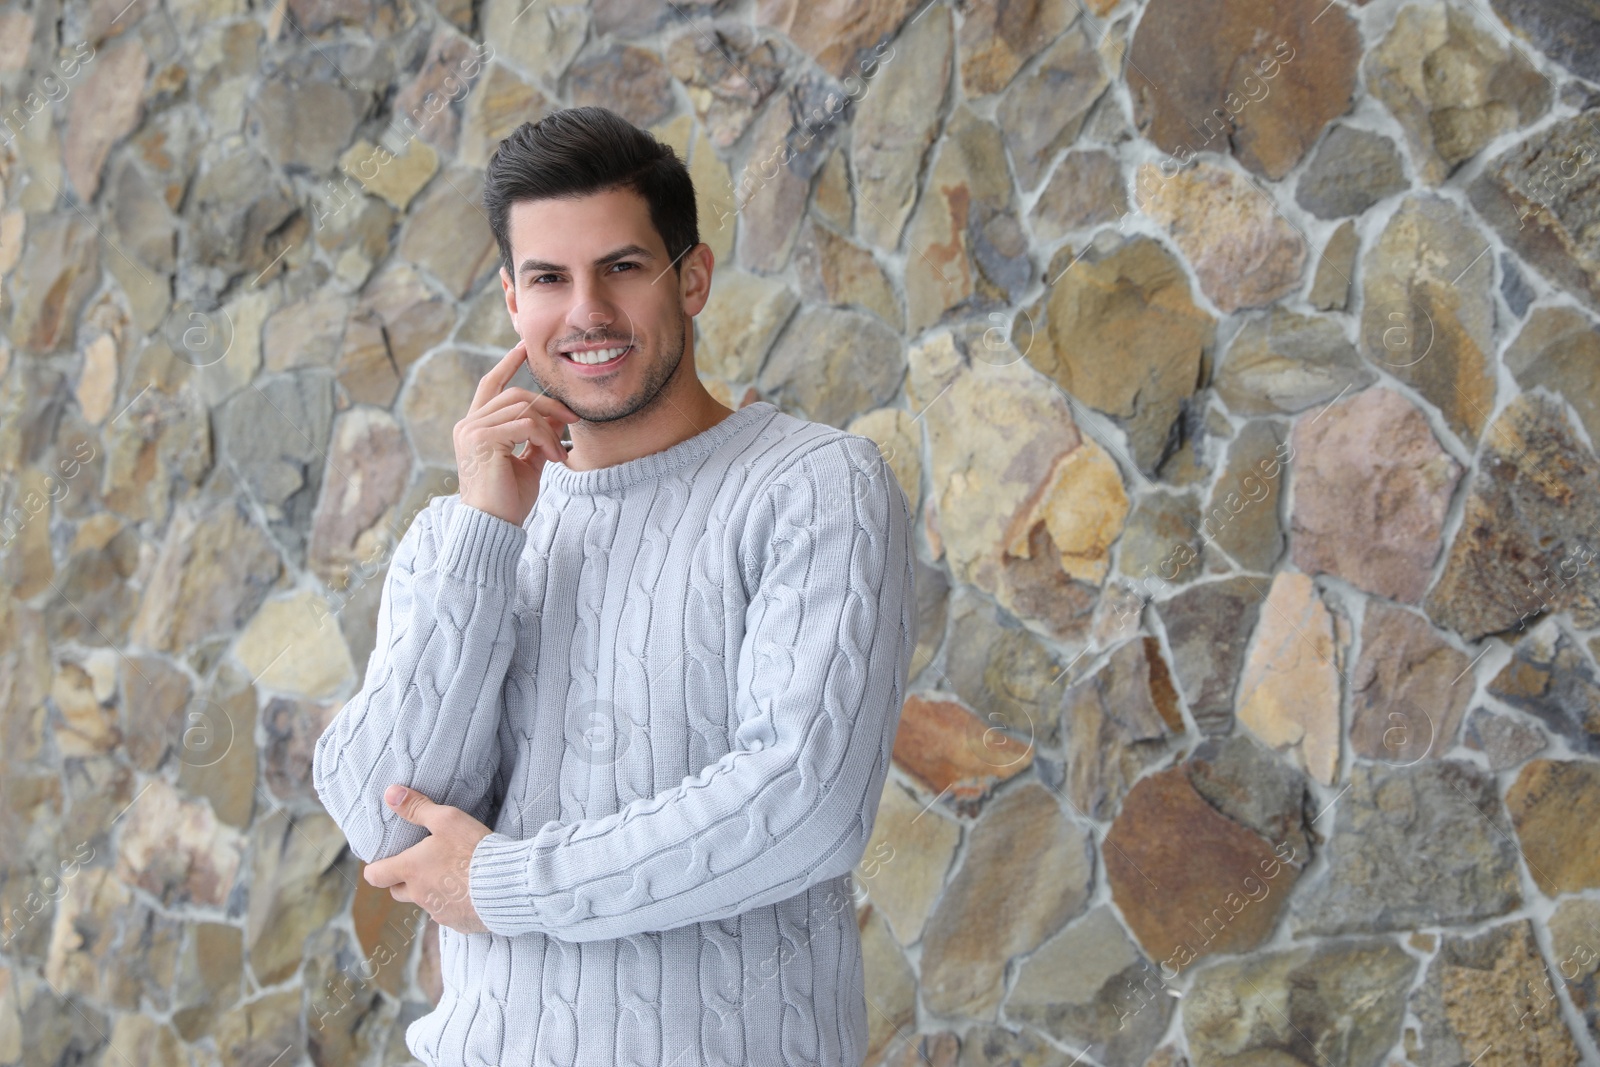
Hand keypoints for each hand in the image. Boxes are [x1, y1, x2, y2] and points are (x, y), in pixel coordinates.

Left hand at [362, 785, 494, 934]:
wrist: (506, 884)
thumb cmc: (474, 850)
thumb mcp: (448, 820)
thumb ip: (418, 808)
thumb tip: (390, 793)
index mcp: (411, 869)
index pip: (375, 875)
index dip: (376, 868)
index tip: (385, 860)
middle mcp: (419, 894)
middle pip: (397, 891)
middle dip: (404, 880)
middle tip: (422, 864)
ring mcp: (438, 911)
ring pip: (425, 901)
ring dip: (432, 890)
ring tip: (454, 874)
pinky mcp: (457, 923)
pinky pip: (448, 913)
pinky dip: (454, 903)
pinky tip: (471, 891)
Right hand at [455, 340, 579, 526]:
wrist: (493, 525)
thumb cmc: (507, 499)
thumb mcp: (527, 462)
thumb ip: (536, 438)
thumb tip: (555, 418)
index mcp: (475, 427)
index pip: (490, 386)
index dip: (507, 364)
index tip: (523, 348)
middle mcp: (469, 424)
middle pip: (515, 394)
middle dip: (548, 403)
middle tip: (573, 416)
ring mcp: (472, 430)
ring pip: (522, 407)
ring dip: (549, 427)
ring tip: (559, 452)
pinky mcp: (482, 439)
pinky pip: (525, 425)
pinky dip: (545, 438)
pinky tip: (553, 458)